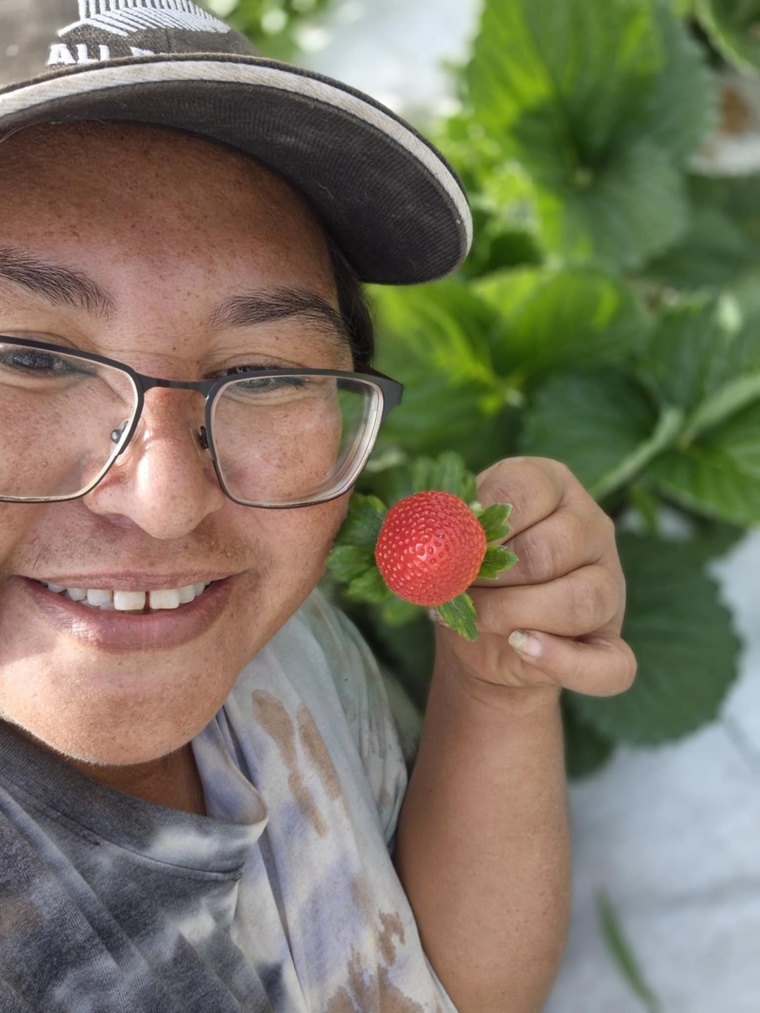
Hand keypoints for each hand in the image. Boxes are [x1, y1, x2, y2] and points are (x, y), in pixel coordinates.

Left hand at [435, 457, 635, 697]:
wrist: (481, 635)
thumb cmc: (469, 571)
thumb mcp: (455, 539)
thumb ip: (450, 530)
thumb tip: (444, 533)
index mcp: (552, 485)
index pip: (521, 492)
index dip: (477, 526)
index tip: (450, 547)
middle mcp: (592, 526)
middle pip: (546, 551)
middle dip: (489, 577)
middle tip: (458, 588)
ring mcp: (611, 585)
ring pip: (579, 602)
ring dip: (512, 614)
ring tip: (478, 618)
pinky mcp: (611, 643)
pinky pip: (610, 664)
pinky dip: (562, 662)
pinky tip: (521, 647)